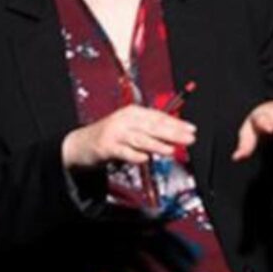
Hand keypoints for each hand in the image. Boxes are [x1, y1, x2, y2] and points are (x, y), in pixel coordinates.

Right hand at [61, 105, 196, 168]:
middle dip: (172, 133)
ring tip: (170, 149)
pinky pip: (124, 152)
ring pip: (140, 138)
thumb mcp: (131, 128)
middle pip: (153, 126)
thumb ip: (150, 132)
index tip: (191, 129)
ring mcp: (115, 133)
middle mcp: (125, 120)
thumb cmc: (111, 136)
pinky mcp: (106, 147)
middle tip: (188, 138)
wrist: (81, 143)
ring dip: (156, 144)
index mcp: (133, 112)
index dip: (177, 123)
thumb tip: (174, 137)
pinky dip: (135, 155)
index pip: (159, 116)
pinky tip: (145, 158)